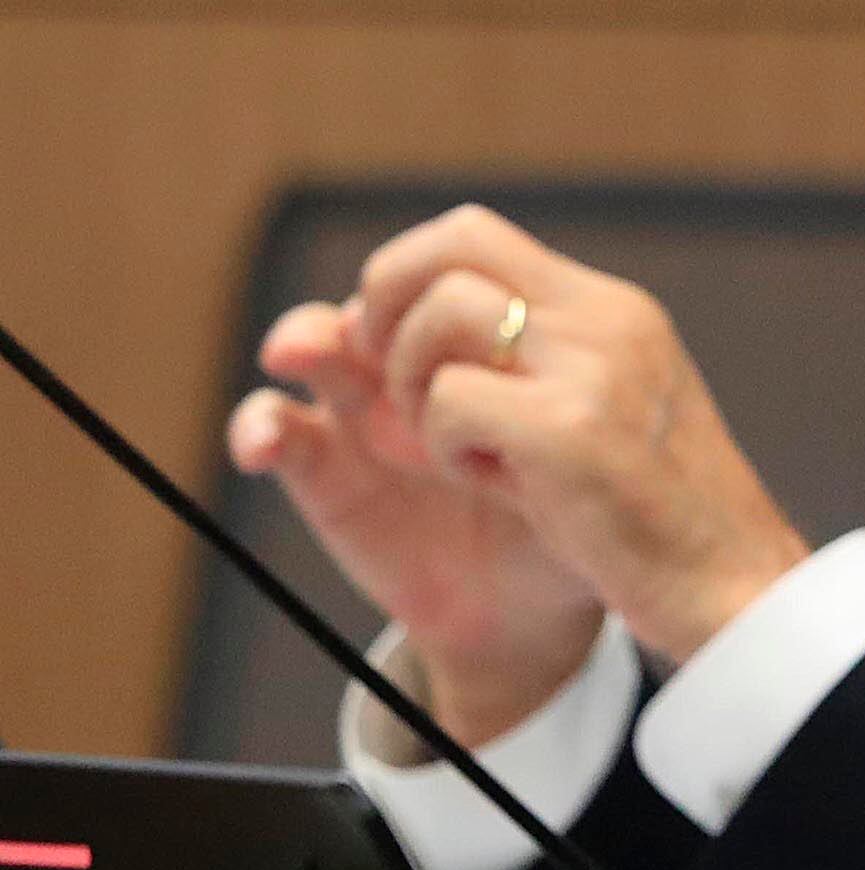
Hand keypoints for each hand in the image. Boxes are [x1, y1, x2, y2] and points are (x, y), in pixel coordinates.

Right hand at [229, 294, 605, 746]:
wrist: (537, 606)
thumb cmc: (581, 517)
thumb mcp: (598, 453)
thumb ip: (581, 399)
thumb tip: (598, 346)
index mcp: (493, 342)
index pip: (457, 263)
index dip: (456, 278)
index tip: (486, 326)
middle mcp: (427, 364)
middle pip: (385, 291)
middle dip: (394, 308)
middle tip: (415, 359)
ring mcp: (369, 411)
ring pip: (319, 340)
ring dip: (310, 338)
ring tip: (307, 353)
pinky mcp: (326, 469)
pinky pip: (275, 428)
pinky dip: (260, 426)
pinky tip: (265, 442)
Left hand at [316, 207, 808, 679]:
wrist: (733, 588)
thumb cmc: (653, 518)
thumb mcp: (595, 413)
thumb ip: (514, 368)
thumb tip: (367, 333)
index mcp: (613, 310)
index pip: (472, 235)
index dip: (403, 279)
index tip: (392, 349)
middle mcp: (607, 320)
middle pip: (448, 252)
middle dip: (386, 314)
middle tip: (396, 389)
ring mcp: (595, 368)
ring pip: (440, 317)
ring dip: (415, 389)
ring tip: (461, 449)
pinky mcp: (571, 430)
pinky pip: (448, 402)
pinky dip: (445, 450)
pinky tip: (503, 488)